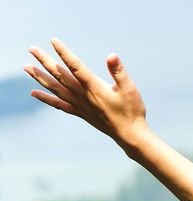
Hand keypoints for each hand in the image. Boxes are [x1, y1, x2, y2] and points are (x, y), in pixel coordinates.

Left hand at [24, 38, 148, 147]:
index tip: (53, 41)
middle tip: (32, 49)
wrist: (130, 135)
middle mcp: (83, 96)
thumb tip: (111, 56)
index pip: (76, 67)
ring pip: (55, 88)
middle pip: (60, 76)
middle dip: (45, 61)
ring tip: (26, 67)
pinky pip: (59, 104)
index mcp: (94, 88)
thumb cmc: (132, 111)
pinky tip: (34, 93)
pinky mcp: (80, 113)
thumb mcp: (130, 89)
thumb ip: (119, 72)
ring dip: (40, 77)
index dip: (64, 53)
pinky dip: (46, 98)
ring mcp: (80, 105)